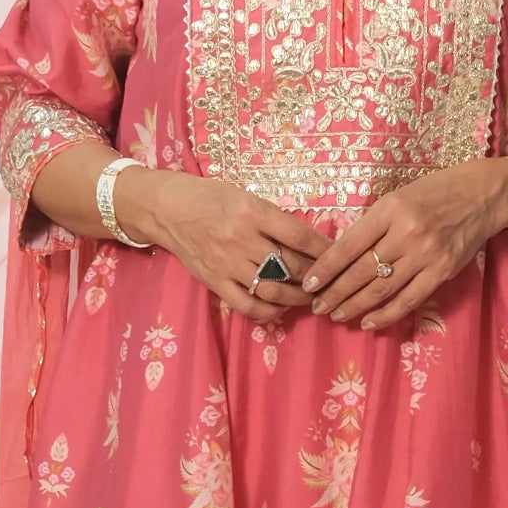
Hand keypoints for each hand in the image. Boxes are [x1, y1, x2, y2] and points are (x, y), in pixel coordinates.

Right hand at [121, 167, 327, 323]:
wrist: (166, 208)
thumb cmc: (209, 197)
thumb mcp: (245, 196)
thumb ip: (273, 218)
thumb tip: (307, 240)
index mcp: (252, 212)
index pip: (299, 236)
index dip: (324, 250)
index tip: (341, 257)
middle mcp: (242, 239)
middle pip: (291, 266)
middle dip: (316, 277)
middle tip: (332, 282)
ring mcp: (228, 264)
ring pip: (274, 290)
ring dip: (298, 297)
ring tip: (310, 297)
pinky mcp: (215, 282)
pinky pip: (248, 305)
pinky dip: (269, 312)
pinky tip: (280, 308)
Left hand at [302, 162, 507, 328]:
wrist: (483, 195)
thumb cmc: (436, 191)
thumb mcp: (398, 197)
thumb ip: (374, 224)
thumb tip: (343, 255)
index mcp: (390, 210)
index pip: (348, 245)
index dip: (326, 268)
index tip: (308, 283)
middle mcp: (406, 234)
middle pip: (361, 272)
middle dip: (335, 293)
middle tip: (317, 306)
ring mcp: (426, 255)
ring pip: (381, 289)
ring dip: (354, 306)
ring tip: (336, 315)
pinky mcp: (442, 272)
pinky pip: (408, 300)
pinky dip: (386, 314)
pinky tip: (368, 321)